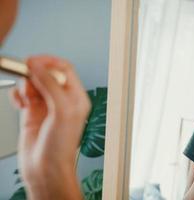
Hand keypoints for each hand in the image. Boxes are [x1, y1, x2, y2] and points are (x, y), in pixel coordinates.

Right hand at [10, 55, 90, 198]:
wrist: (45, 168)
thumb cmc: (61, 147)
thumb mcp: (62, 111)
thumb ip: (51, 86)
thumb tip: (39, 66)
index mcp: (76, 97)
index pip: (64, 69)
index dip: (49, 62)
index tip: (33, 61)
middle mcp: (63, 100)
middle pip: (46, 74)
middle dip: (34, 73)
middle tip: (24, 74)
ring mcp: (46, 106)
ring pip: (33, 83)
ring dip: (25, 85)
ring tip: (24, 97)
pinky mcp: (32, 113)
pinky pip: (23, 95)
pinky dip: (18, 95)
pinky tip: (19, 103)